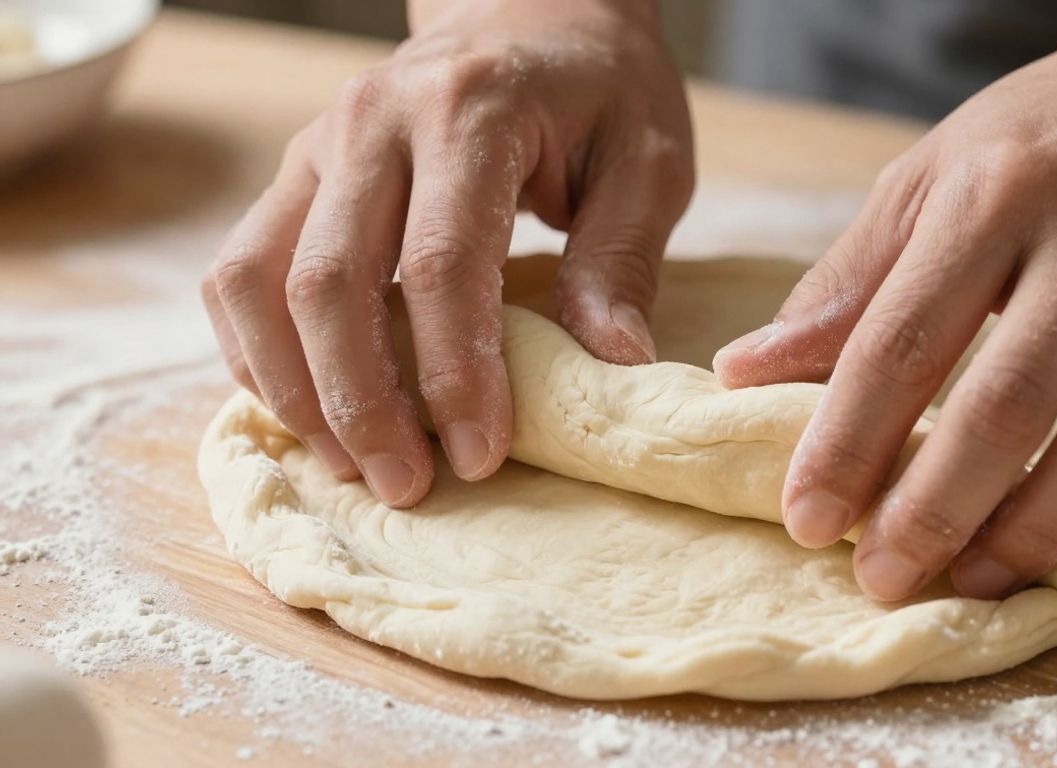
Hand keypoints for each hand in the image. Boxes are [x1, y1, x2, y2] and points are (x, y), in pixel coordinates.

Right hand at [203, 0, 692, 506]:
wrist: (527, 13)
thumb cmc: (598, 90)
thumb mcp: (647, 160)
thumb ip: (623, 257)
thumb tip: (612, 364)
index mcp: (470, 112)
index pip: (442, 263)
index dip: (454, 372)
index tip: (481, 456)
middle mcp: (371, 123)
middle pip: (326, 282)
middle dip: (360, 403)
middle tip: (406, 485)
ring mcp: (318, 146)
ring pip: (254, 280)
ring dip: (293, 388)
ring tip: (350, 464)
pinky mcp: (295, 176)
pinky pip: (237, 271)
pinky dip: (256, 350)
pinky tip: (307, 409)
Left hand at [714, 0, 1056, 599]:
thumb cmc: (1044, 137)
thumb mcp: (929, 177)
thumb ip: (847, 282)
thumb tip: (749, 372)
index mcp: (997, 194)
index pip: (903, 341)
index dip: (847, 443)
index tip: (807, 521)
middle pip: (1007, 405)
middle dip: (934, 512)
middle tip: (883, 578)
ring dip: (1037, 532)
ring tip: (975, 580)